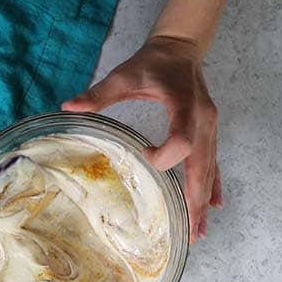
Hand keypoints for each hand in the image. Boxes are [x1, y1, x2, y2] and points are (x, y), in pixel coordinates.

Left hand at [62, 35, 220, 241]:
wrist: (180, 49)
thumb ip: (98, 94)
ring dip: (204, 199)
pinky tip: (214, 206)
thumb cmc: (151, 63)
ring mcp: (210, 128)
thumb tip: (68, 107)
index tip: (146, 156)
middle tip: (190, 232)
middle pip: (203, 164)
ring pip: (210, 168)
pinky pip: (214, 162)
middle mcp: (203, 120)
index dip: (167, 154)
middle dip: (195, 198)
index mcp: (184, 105)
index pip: (183, 139)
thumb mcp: (123, 76)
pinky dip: (212, 184)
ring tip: (199, 231)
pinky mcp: (209, 131)